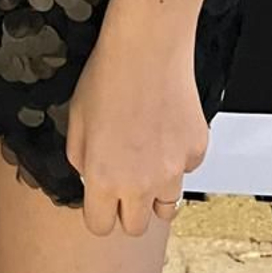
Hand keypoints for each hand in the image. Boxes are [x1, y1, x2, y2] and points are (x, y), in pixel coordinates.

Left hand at [65, 16, 207, 237]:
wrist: (147, 46)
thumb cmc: (108, 75)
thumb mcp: (75, 120)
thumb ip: (81, 160)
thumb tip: (91, 177)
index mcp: (103, 179)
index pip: (100, 226)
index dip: (99, 211)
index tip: (100, 199)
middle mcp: (140, 184)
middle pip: (136, 226)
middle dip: (128, 209)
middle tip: (125, 182)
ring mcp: (173, 171)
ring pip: (166, 204)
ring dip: (156, 189)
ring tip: (148, 156)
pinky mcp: (196, 152)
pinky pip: (187, 169)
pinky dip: (178, 157)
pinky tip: (166, 127)